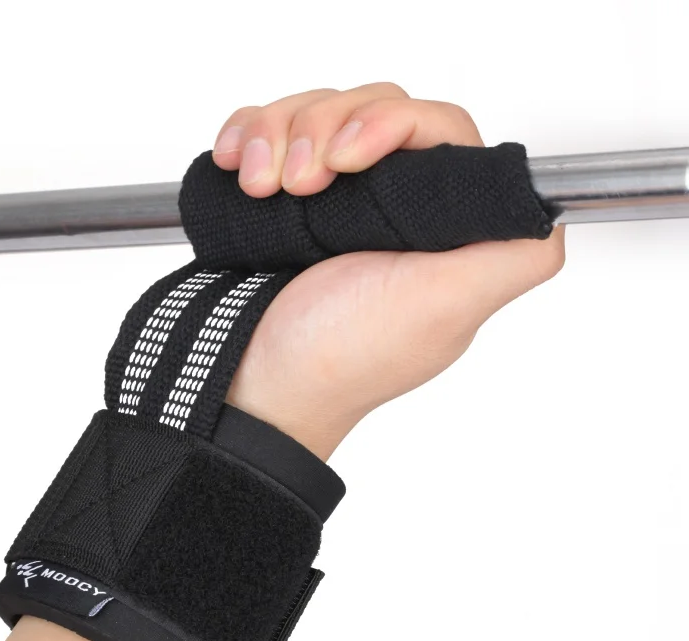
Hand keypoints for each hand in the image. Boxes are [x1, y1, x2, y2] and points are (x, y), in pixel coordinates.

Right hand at [215, 83, 565, 458]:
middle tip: (295, 186)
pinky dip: (248, 136)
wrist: (251, 386)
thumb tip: (548, 207)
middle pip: (372, 109)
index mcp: (435, 229)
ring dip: (278, 136)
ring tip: (260, 189)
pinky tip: (236, 166)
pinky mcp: (283, 206)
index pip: (437, 131)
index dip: (392, 125)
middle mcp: (389, 212)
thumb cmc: (337, 358)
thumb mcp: (442, 309)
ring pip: (317, 113)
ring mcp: (332, 206)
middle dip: (322, 132)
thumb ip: (513, 258)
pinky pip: (270, 133)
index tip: (347, 161)